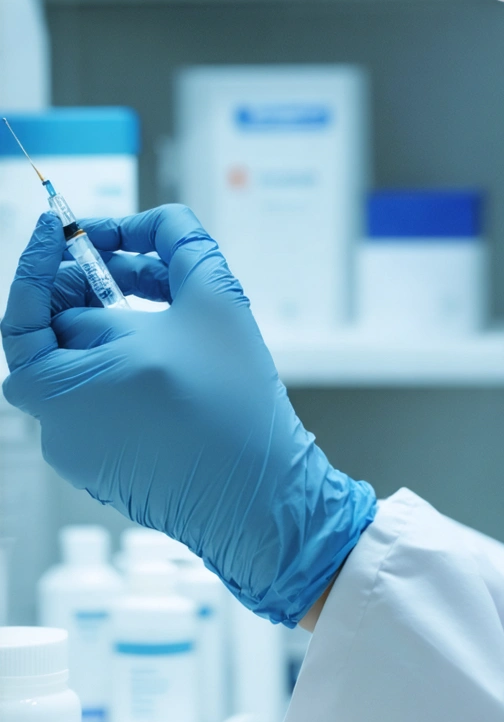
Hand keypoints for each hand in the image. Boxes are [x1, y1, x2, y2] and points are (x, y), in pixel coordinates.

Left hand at [1, 206, 375, 624]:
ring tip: (176, 314)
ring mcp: (78, 452)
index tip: (60, 228)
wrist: (262, 500)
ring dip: (119, 327)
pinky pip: (100, 399)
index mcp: (66, 386)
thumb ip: (180, 240)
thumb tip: (157, 221)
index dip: (40, 260)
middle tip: (143, 267)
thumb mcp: (214, 299)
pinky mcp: (103, 467)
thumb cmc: (233, 411)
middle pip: (58, 332)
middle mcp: (58, 424)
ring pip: (84, 364)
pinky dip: (127, 367)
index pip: (23, 310)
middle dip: (97, 288)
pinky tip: (178, 360)